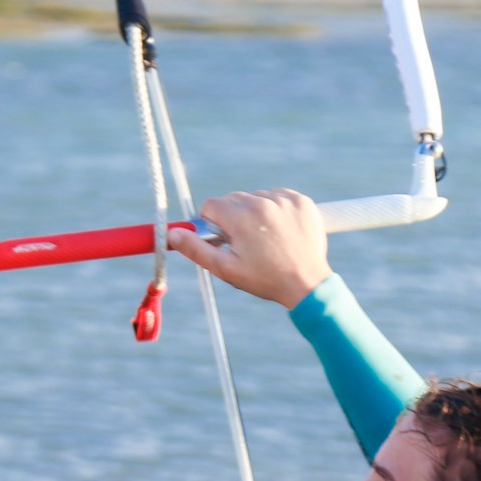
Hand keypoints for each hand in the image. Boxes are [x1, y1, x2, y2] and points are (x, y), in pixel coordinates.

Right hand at [167, 188, 330, 308]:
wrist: (307, 283)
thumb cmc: (265, 279)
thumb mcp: (226, 269)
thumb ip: (197, 250)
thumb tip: (173, 234)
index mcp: (242, 217)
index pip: (212, 205)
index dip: (210, 222)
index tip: (220, 237)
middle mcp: (264, 202)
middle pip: (233, 199)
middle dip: (232, 217)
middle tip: (243, 242)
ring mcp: (285, 200)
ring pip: (256, 197)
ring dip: (254, 213)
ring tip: (264, 239)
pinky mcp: (301, 201)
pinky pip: (278, 197)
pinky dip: (274, 210)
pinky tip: (279, 231)